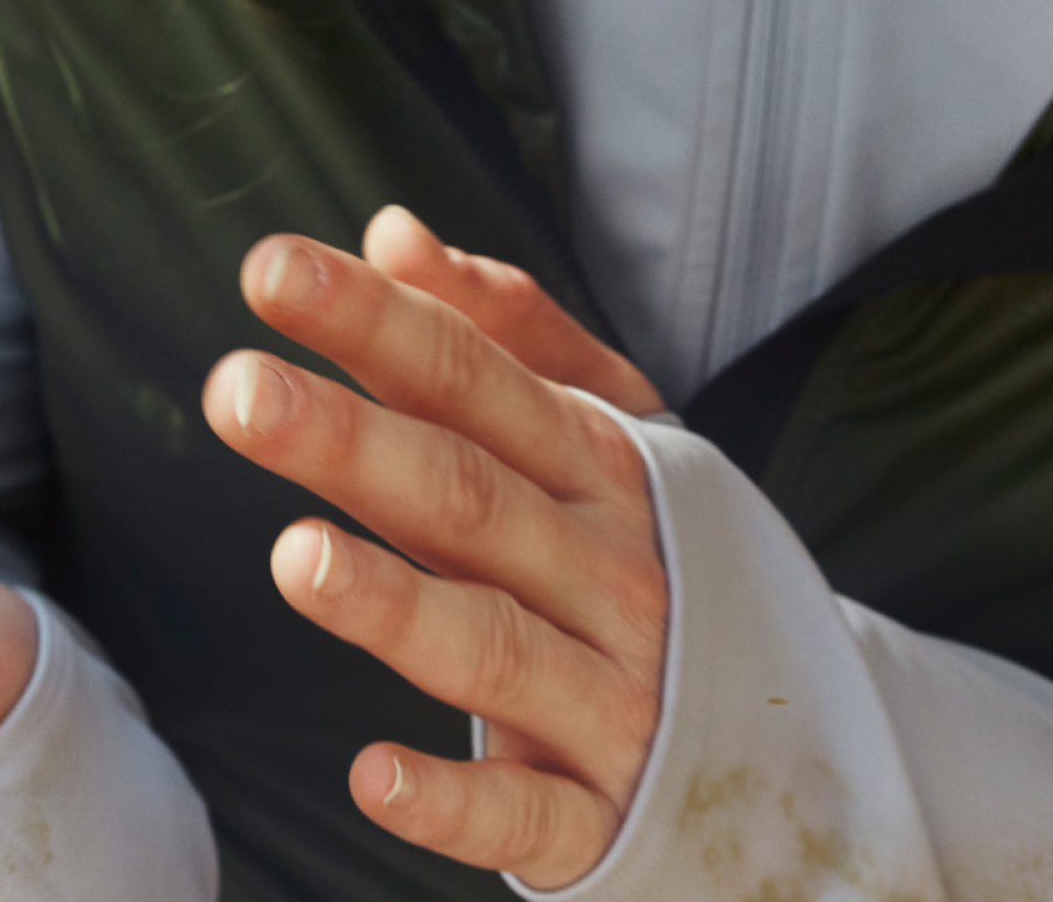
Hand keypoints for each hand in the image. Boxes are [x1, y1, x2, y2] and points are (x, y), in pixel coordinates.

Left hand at [207, 216, 670, 886]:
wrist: (813, 741)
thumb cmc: (657, 556)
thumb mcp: (610, 431)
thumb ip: (503, 331)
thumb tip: (390, 234)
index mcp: (602, 467)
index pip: (474, 379)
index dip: (375, 322)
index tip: (271, 271)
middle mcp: (609, 574)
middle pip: (469, 497)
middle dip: (354, 441)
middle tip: (239, 391)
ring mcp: (614, 701)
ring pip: (495, 648)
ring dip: (395, 606)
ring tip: (293, 555)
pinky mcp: (601, 817)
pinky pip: (527, 817)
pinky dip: (455, 803)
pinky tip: (373, 778)